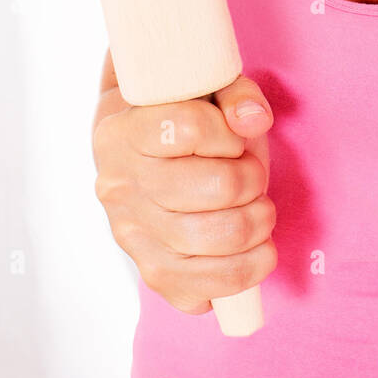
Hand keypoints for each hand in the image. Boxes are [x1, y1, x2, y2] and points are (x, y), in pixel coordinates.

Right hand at [92, 73, 276, 314]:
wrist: (137, 155)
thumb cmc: (179, 118)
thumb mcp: (202, 88)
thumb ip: (234, 93)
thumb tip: (254, 121)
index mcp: (123, 132)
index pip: (190, 127)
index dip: (228, 131)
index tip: (232, 135)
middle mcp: (119, 186)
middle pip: (217, 187)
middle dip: (254, 178)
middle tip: (253, 172)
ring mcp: (131, 235)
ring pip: (219, 239)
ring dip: (259, 222)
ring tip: (258, 208)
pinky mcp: (151, 273)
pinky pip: (209, 290)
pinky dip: (248, 270)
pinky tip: (253, 249)